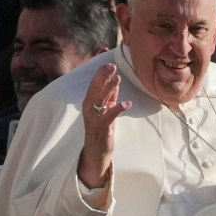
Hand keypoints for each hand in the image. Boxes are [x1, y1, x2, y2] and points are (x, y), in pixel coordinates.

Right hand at [76, 62, 126, 188]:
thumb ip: (110, 96)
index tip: (108, 63)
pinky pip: (109, 117)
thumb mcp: (105, 110)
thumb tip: (116, 81)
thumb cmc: (101, 129)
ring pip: (100, 101)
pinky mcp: (102, 129)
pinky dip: (117, 109)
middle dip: (102, 77)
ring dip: (109, 89)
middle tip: (111, 66)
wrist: (96, 152)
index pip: (93, 85)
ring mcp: (94, 119)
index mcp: (88, 103)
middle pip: (95, 90)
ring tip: (118, 79)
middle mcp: (89, 110)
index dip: (100, 74)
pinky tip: (127, 103)